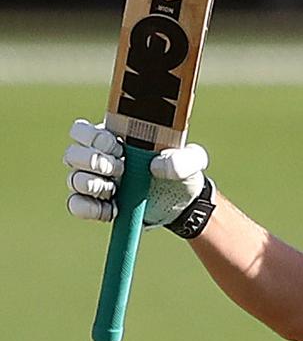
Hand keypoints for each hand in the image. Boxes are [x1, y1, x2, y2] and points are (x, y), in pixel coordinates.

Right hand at [64, 119, 208, 226]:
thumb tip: (156, 165)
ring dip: (94, 185)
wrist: (184, 202)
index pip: (81, 130)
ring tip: (118, 190)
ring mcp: (95, 181)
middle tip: (122, 169)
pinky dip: (90, 209)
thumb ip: (183, 159)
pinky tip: (113, 210)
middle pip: (72, 154)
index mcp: (115, 136)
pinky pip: (76, 205)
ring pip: (73, 179)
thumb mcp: (193, 160)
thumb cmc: (183, 172)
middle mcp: (99, 157)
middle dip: (95, 162)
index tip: (118, 146)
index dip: (93, 138)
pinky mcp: (96, 204)